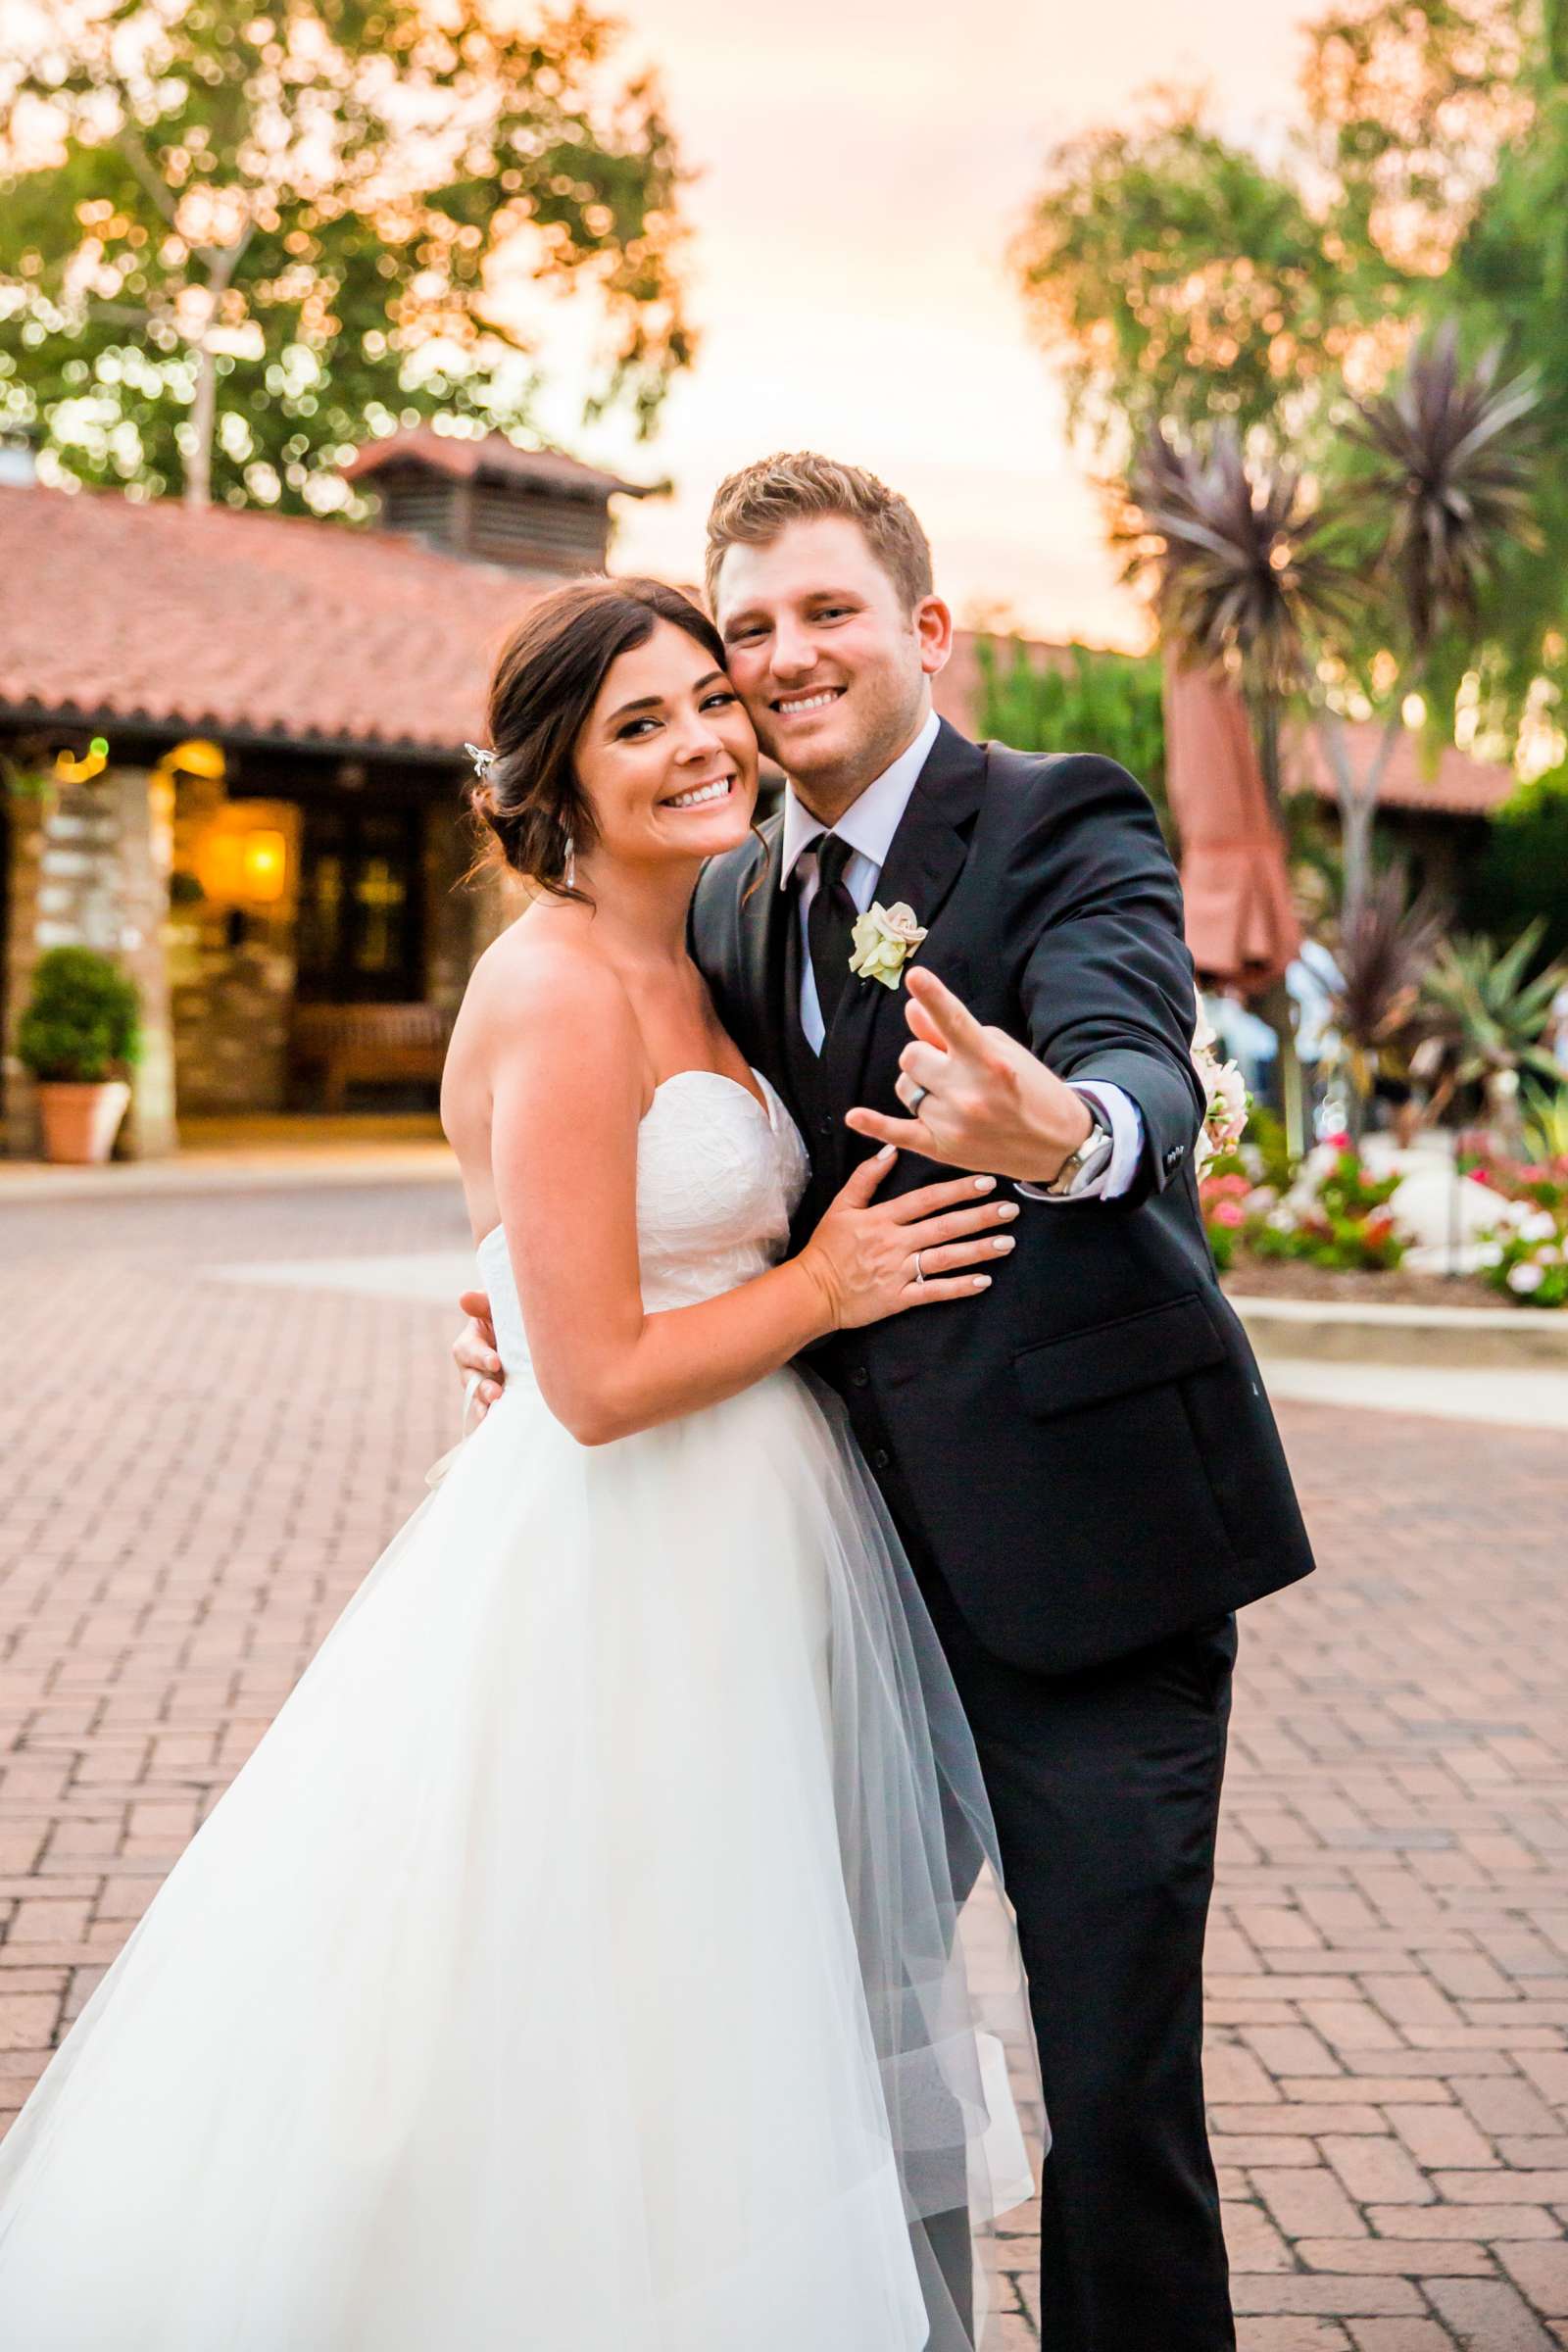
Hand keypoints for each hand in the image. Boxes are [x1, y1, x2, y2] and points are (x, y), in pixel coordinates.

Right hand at [453, 1291, 503, 1422]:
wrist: (533, 1330)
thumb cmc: (512, 1313)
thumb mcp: (498, 1305)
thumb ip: (483, 1303)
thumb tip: (464, 1297)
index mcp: (471, 1340)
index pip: (467, 1350)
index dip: (479, 1357)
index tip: (496, 1363)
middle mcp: (474, 1365)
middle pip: (470, 1378)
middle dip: (482, 1387)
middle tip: (496, 1393)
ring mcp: (486, 1381)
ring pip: (479, 1396)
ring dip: (486, 1404)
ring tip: (497, 1409)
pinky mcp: (499, 1394)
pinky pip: (490, 1408)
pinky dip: (492, 1416)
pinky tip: (498, 1422)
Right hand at [796, 1146, 1018, 1330]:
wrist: (811, 1292)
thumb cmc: (827, 1248)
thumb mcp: (841, 1206)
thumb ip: (866, 1177)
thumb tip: (891, 1150)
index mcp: (881, 1219)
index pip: (926, 1200)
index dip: (957, 1189)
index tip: (986, 1182)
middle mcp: (894, 1244)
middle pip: (943, 1227)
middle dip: (979, 1218)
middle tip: (1010, 1210)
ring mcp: (898, 1272)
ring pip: (945, 1259)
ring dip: (978, 1250)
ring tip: (1006, 1243)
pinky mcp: (899, 1298)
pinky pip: (934, 1292)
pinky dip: (959, 1288)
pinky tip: (984, 1281)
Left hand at [844, 966, 1092, 1182]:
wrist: (1057, 1146)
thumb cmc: (1029, 1090)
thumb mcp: (1001, 1052)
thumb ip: (952, 1033)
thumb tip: (911, 1009)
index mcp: (990, 1062)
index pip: (955, 1021)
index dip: (935, 996)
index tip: (915, 976)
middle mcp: (969, 1093)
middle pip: (911, 1056)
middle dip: (926, 1055)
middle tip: (951, 1066)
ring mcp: (953, 1124)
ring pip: (904, 1086)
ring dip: (918, 1083)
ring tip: (949, 1093)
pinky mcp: (942, 1149)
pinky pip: (898, 1133)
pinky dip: (874, 1124)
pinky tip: (855, 1116)